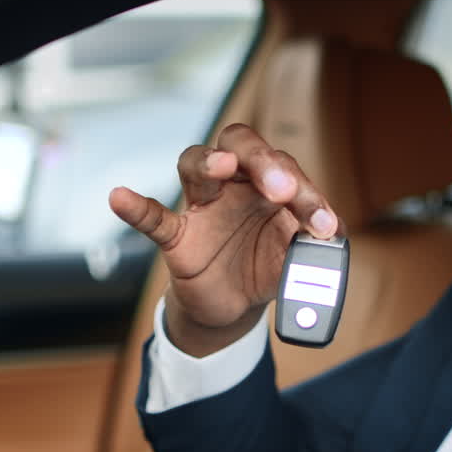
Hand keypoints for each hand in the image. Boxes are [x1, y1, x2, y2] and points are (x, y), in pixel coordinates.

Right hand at [109, 123, 339, 355]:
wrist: (235, 306)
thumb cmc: (266, 266)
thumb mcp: (297, 257)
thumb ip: (312, 246)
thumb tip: (330, 240)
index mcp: (269, 184)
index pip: (286, 169)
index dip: (308, 195)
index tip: (323, 226)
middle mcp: (234, 184)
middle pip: (239, 145)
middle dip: (263, 161)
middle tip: (281, 190)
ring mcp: (202, 206)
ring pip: (195, 164)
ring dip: (209, 162)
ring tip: (223, 165)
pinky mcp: (178, 237)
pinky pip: (154, 218)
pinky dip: (136, 207)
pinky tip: (120, 197)